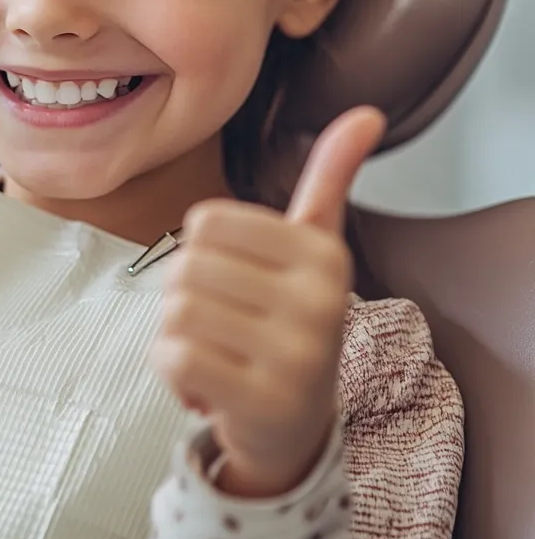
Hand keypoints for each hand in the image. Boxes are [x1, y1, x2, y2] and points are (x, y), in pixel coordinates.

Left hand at [150, 106, 385, 497]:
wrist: (294, 425)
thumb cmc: (287, 320)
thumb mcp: (313, 248)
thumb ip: (329, 181)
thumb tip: (367, 113)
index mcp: (322, 253)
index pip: (204, 221)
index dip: (200, 252)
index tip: (236, 283)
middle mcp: (320, 300)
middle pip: (185, 265)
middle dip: (185, 296)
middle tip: (221, 325)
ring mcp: (298, 354)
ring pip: (176, 309)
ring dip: (176, 336)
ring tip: (216, 353)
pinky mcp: (267, 401)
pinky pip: (175, 356)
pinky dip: (172, 372)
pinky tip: (207, 387)